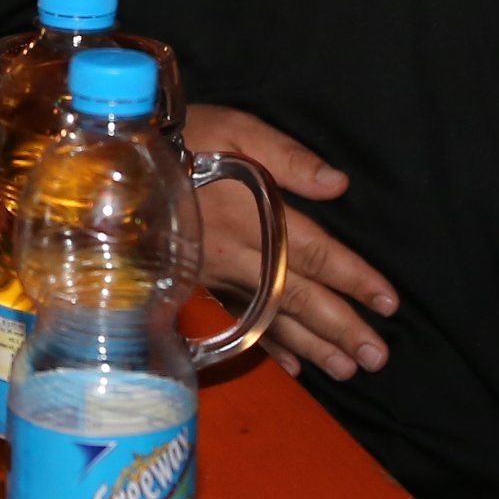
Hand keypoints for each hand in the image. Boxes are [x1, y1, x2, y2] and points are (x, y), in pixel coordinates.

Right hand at [185, 104, 391, 380]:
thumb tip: (338, 184)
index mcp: (255, 213)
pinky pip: (239, 321)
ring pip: (273, 317)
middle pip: (299, 296)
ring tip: (347, 370)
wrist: (110, 167)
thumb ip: (287, 156)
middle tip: (376, 358)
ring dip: (312, 346)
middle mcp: (240, 252)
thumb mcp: (234, 128)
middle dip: (340, 328)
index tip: (389, 304)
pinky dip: (268, 347)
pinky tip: (292, 367)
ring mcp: (217, 274)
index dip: (353, 278)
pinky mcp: (198, 285)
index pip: (315, 252)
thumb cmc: (179, 137)